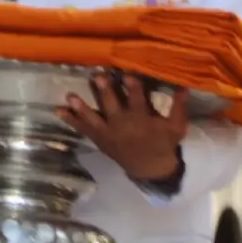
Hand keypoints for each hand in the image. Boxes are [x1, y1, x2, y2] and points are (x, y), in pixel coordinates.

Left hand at [59, 74, 187, 181]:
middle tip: (98, 77)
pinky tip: (57, 110)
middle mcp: (123, 125)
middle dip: (105, 92)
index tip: (127, 75)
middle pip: (113, 106)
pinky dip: (70, 120)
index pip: (139, 101)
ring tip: (70, 96)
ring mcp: (108, 132)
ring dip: (82, 107)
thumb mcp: (176, 127)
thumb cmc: (163, 143)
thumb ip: (179, 107)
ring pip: (94, 118)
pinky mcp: (99, 138)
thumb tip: (184, 85)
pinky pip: (83, 129)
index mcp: (143, 120)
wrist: (149, 167)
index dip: (133, 88)